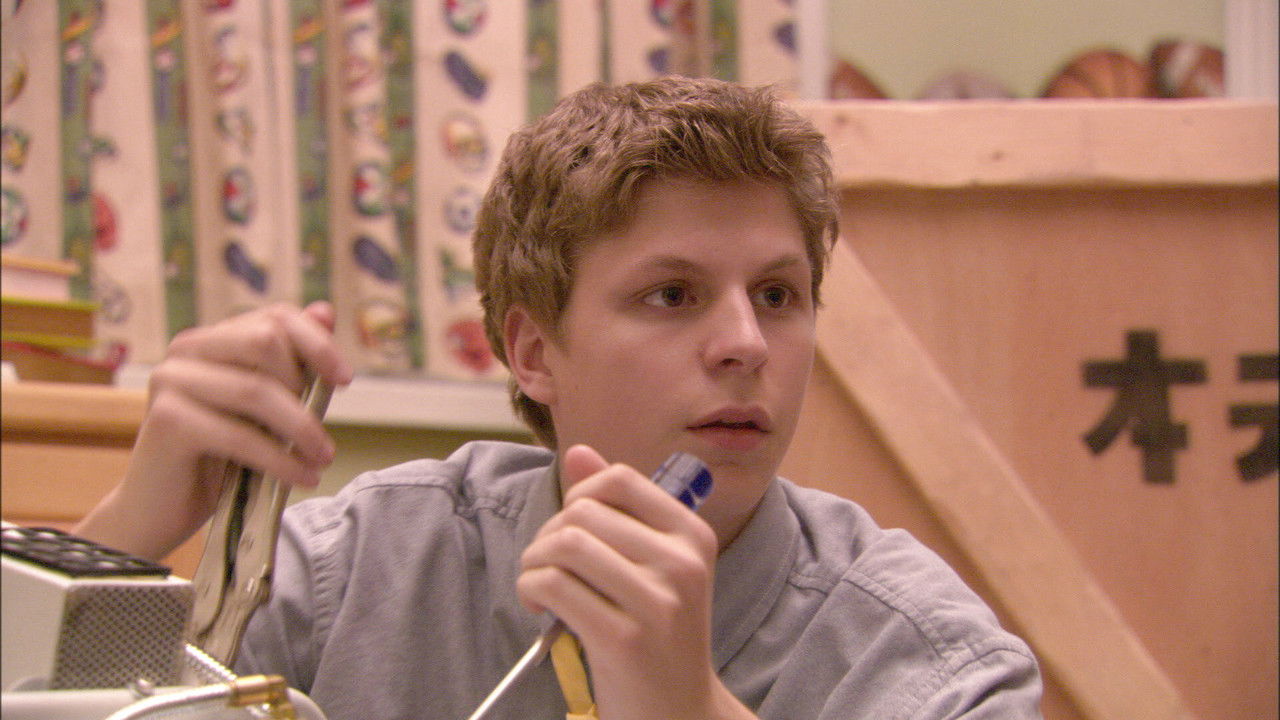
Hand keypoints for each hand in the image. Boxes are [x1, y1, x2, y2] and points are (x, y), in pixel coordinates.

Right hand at [75, 302, 352, 560]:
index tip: (345, 379)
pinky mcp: (168, 420)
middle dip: (305, 388)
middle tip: (319, 435)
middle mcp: (186, 349)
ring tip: (322, 459)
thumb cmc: (218, 457)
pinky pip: (241, 435)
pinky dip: (281, 460)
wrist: (160, 510)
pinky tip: (302, 478)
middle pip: (266, 341)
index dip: (318, 342)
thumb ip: (293, 365)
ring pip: (257, 390)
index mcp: (212, 339)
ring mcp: (171, 380)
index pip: (275, 316)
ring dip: (302, 429)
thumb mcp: (265, 409)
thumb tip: (325, 311)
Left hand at [517, 445, 754, 718]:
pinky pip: (553, 585)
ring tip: (539, 585)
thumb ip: (616, 508)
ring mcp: (657, 602)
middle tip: (548, 567)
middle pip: (583, 512)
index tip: (571, 528)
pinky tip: (539, 606)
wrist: (679, 711)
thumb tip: (577, 452)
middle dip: (548, 535)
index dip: (579, 494)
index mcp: (693, 535)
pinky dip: (530, 589)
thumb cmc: (657, 634)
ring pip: (564, 545)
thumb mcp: (650, 565)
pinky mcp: (624, 638)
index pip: (620, 479)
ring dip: (534, 562)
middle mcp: (682, 563)